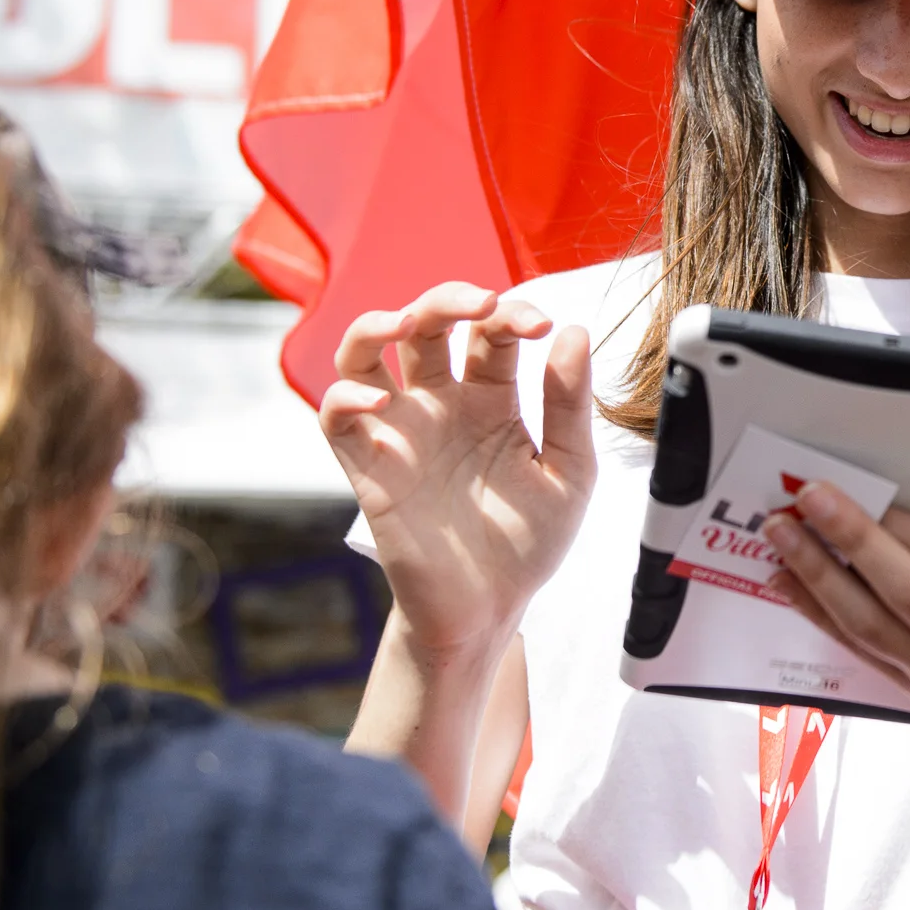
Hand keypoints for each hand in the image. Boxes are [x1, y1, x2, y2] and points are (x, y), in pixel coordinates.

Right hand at [319, 282, 596, 654]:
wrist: (490, 611)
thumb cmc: (529, 542)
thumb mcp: (569, 472)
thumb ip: (569, 404)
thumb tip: (574, 330)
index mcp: (492, 397)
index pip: (491, 329)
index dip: (513, 312)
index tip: (541, 327)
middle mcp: (441, 403)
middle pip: (426, 322)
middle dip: (449, 298)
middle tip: (483, 303)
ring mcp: (401, 430)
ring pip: (364, 352)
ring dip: (377, 323)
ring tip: (408, 322)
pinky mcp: (368, 466)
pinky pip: (336, 415)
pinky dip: (346, 396)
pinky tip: (380, 401)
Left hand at [761, 456, 909, 806]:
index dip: (897, 525)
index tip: (859, 485)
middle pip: (902, 593)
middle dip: (849, 543)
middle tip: (806, 498)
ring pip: (869, 626)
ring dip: (817, 578)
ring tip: (781, 534)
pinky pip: (860, 652)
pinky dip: (819, 617)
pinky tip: (786, 582)